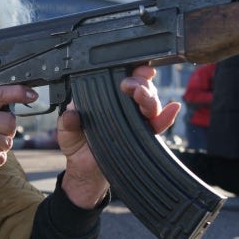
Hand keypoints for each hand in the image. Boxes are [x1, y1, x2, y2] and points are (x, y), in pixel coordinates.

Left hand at [57, 66, 180, 208]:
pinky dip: (167, 116)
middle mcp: (123, 106)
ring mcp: (135, 120)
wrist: (84, 169)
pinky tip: (172, 108)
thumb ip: (67, 121)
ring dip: (150, 97)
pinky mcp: (143, 135)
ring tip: (142, 95)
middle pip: (141, 88)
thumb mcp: (66, 131)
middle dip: (141, 82)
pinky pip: (158, 124)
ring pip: (151, 103)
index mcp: (106, 99)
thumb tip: (71, 114)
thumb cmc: (77, 145)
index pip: (122, 79)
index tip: (133, 69)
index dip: (131, 71)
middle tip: (132, 86)